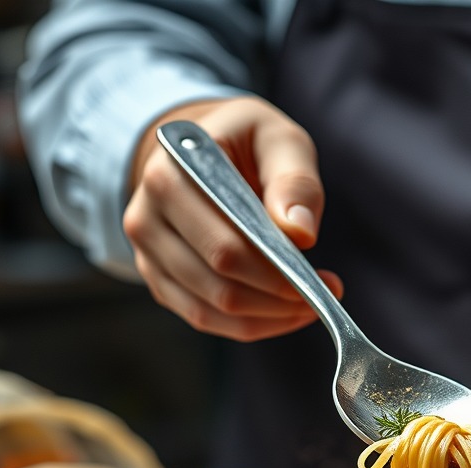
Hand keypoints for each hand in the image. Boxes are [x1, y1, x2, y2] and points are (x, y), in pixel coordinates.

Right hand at [123, 96, 342, 340]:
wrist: (201, 151)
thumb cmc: (244, 144)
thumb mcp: (277, 140)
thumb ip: (294, 181)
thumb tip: (300, 232)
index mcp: (170, 174)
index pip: (226, 246)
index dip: (279, 273)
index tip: (325, 280)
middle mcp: (145, 217)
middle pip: (219, 284)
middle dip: (280, 298)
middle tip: (324, 295)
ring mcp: (146, 254)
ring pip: (213, 310)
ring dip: (269, 317)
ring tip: (307, 304)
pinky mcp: (158, 280)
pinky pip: (205, 319)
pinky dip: (251, 324)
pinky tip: (283, 312)